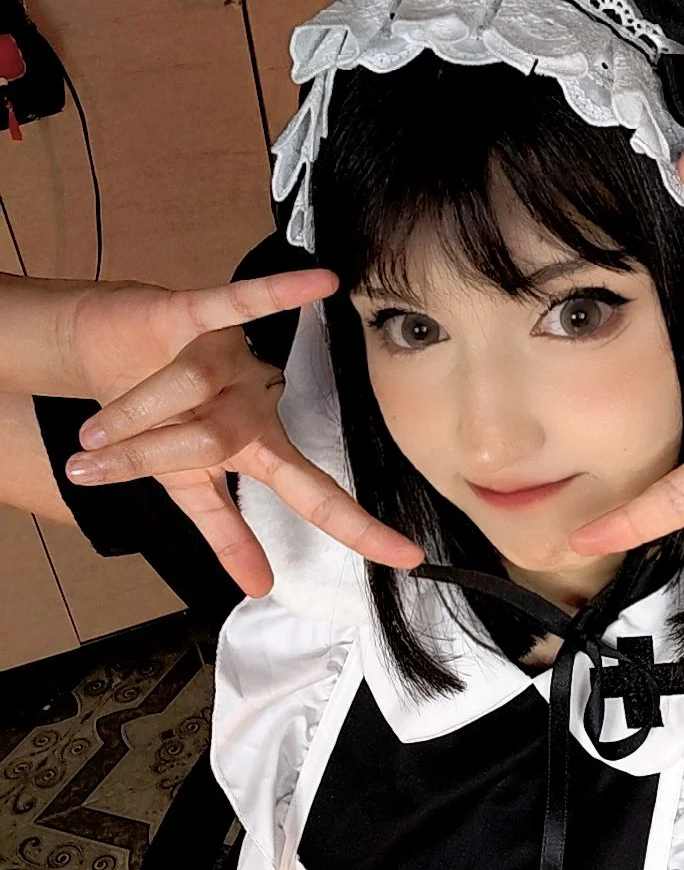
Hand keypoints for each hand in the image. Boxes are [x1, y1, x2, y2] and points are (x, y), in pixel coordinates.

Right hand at [61, 271, 423, 595]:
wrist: (99, 350)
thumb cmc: (153, 417)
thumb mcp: (190, 486)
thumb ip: (228, 534)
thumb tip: (260, 589)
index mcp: (259, 446)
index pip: (317, 495)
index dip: (358, 527)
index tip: (409, 557)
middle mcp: (254, 400)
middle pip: (214, 442)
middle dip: (148, 457)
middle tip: (91, 469)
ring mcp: (230, 358)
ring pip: (187, 390)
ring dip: (132, 414)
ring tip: (88, 434)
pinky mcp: (200, 314)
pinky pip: (242, 301)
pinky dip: (280, 292)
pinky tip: (322, 281)